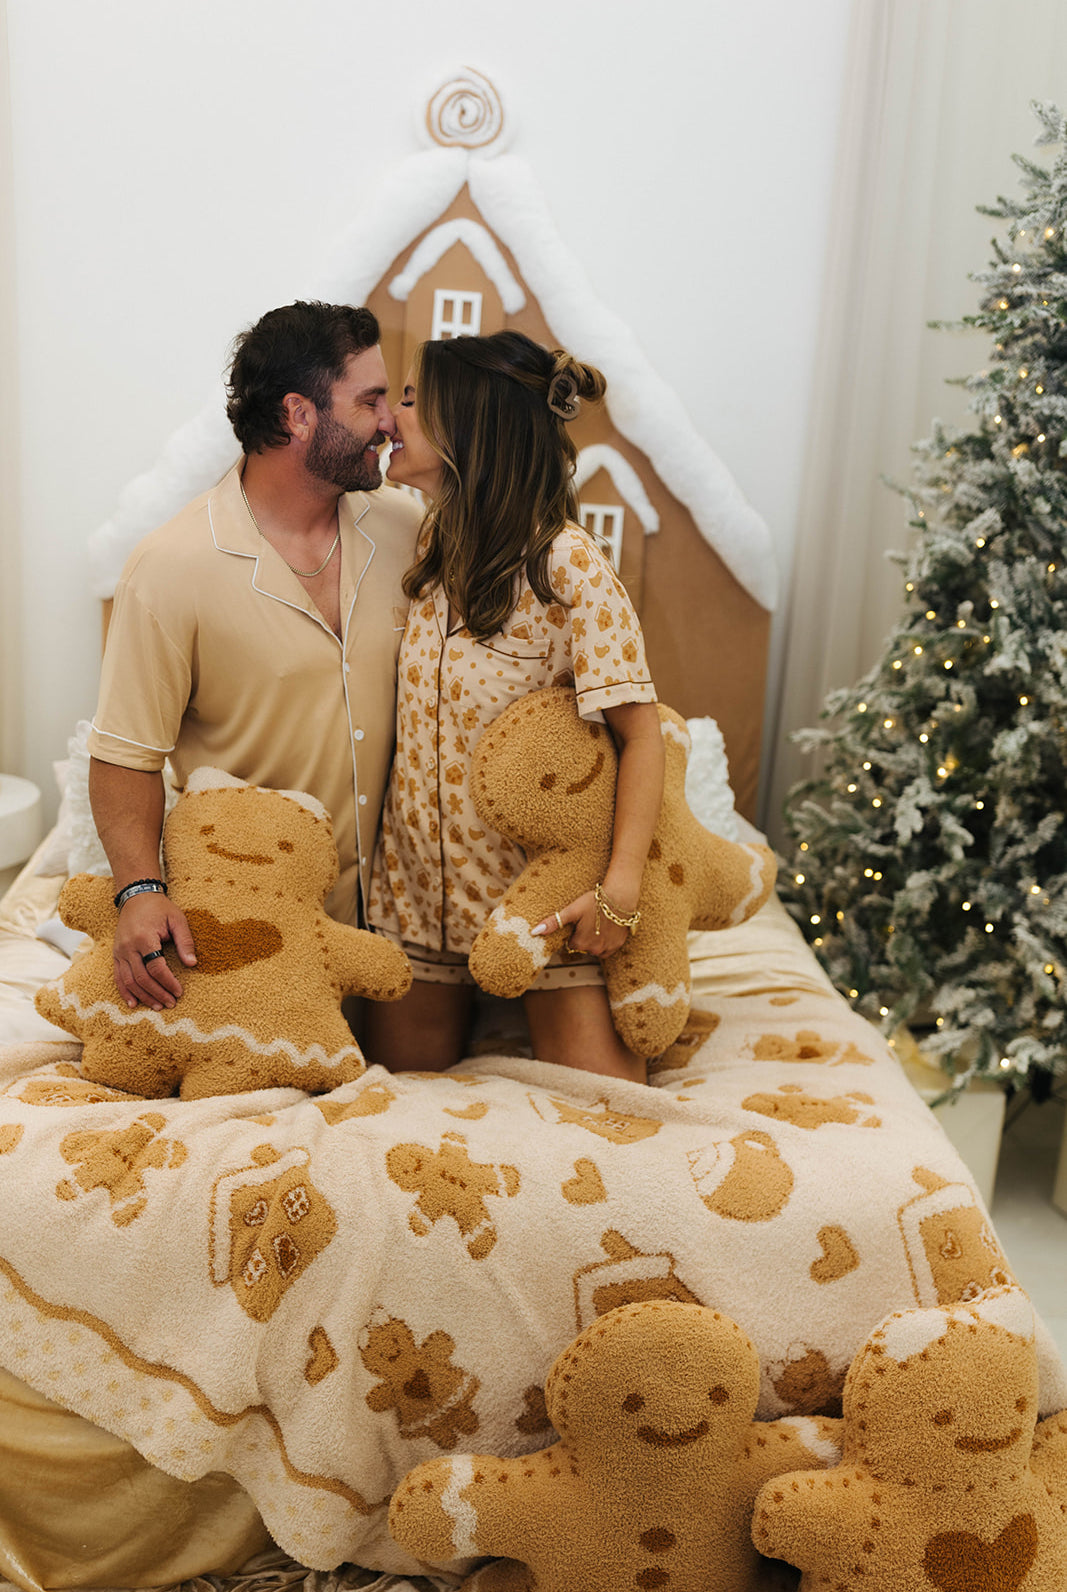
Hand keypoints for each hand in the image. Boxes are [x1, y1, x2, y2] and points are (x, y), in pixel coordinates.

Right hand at [112, 893, 196, 1009]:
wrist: (137, 896)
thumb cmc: (160, 909)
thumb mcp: (177, 919)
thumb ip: (185, 942)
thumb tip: (192, 964)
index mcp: (144, 938)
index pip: (156, 967)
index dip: (168, 982)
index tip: (179, 992)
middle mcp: (128, 947)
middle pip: (141, 978)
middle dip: (157, 993)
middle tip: (171, 1004)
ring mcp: (119, 951)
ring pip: (128, 981)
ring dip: (143, 996)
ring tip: (157, 1006)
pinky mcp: (115, 954)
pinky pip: (118, 977)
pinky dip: (125, 992)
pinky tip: (133, 1003)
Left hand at [532, 891, 630, 957]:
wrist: (619, 898)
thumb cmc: (594, 902)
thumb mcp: (572, 911)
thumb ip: (553, 923)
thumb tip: (534, 932)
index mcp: (580, 943)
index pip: (571, 943)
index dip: (574, 932)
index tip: (579, 922)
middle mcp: (594, 950)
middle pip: (583, 946)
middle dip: (584, 936)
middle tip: (589, 920)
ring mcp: (607, 948)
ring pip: (595, 948)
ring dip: (595, 940)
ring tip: (598, 923)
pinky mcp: (618, 945)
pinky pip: (608, 949)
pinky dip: (606, 942)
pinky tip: (606, 928)